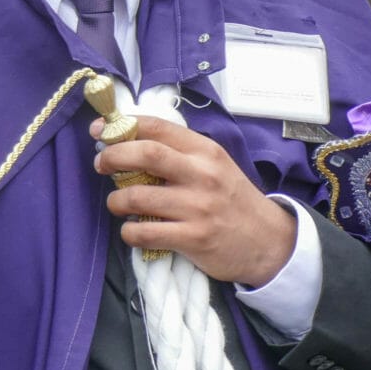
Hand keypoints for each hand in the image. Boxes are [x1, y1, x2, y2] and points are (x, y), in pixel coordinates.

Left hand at [91, 117, 296, 286]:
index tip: (99, 130)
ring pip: (138, 197)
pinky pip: (145, 233)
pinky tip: (133, 231)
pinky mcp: (195, 239)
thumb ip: (178, 151)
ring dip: (116, 200)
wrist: (271, 243)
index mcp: (205, 151)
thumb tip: (125, 138)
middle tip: (101, 165)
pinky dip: (129, 232)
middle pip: (146, 154)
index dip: (121, 126)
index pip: (157, 127)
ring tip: (117, 204)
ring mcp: (199, 208)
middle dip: (112, 156)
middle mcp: (202, 175)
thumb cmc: (231, 199)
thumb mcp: (213, 165)